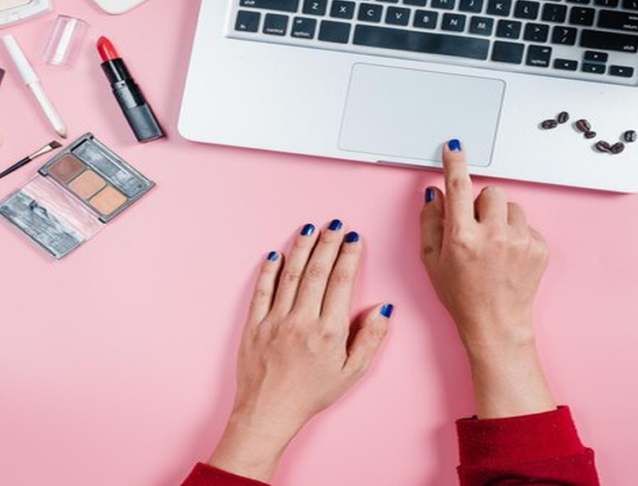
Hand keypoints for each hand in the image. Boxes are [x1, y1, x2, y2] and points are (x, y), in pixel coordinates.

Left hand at [209, 222, 392, 481]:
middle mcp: (301, 320)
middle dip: (327, 243)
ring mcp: (274, 321)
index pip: (341, 282)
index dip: (349, 256)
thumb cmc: (311, 395)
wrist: (268, 413)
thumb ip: (370, 339)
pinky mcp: (253, 325)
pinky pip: (262, 291)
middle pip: (316, 271)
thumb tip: (384, 310)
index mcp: (329, 331)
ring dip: (301, 248)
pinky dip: (269, 270)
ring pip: (289, 275)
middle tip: (335, 225)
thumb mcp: (351, 373)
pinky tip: (276, 254)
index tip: (354, 238)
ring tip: (309, 229)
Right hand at [420, 140, 554, 418]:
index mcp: (462, 237)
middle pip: (490, 192)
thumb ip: (430, 223)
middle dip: (482, 204)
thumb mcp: (431, 262)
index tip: (454, 146)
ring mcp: (520, 242)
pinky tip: (508, 258)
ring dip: (501, 219)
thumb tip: (435, 194)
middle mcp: (493, 236)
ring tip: (494, 247)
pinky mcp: (539, 248)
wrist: (496, 324)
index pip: (458, 186)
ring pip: (511, 207)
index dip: (454, 162)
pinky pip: (527, 225)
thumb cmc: (461, 296)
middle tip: (476, 228)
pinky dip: (517, 236)